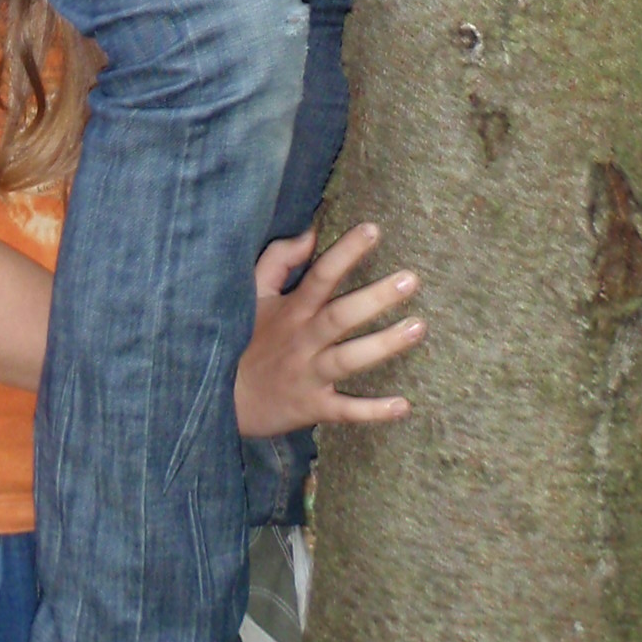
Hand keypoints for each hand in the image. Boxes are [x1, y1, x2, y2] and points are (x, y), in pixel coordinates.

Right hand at [233, 222, 421, 438]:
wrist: (224, 399)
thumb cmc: (245, 339)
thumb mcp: (254, 294)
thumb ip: (279, 260)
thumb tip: (311, 233)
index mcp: (291, 310)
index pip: (321, 275)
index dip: (345, 253)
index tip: (373, 230)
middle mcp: (303, 340)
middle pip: (341, 316)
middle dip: (375, 298)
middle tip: (410, 280)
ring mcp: (309, 375)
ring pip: (349, 359)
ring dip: (383, 345)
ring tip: (418, 327)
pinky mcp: (314, 407)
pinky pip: (346, 410)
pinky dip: (373, 411)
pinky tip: (403, 405)